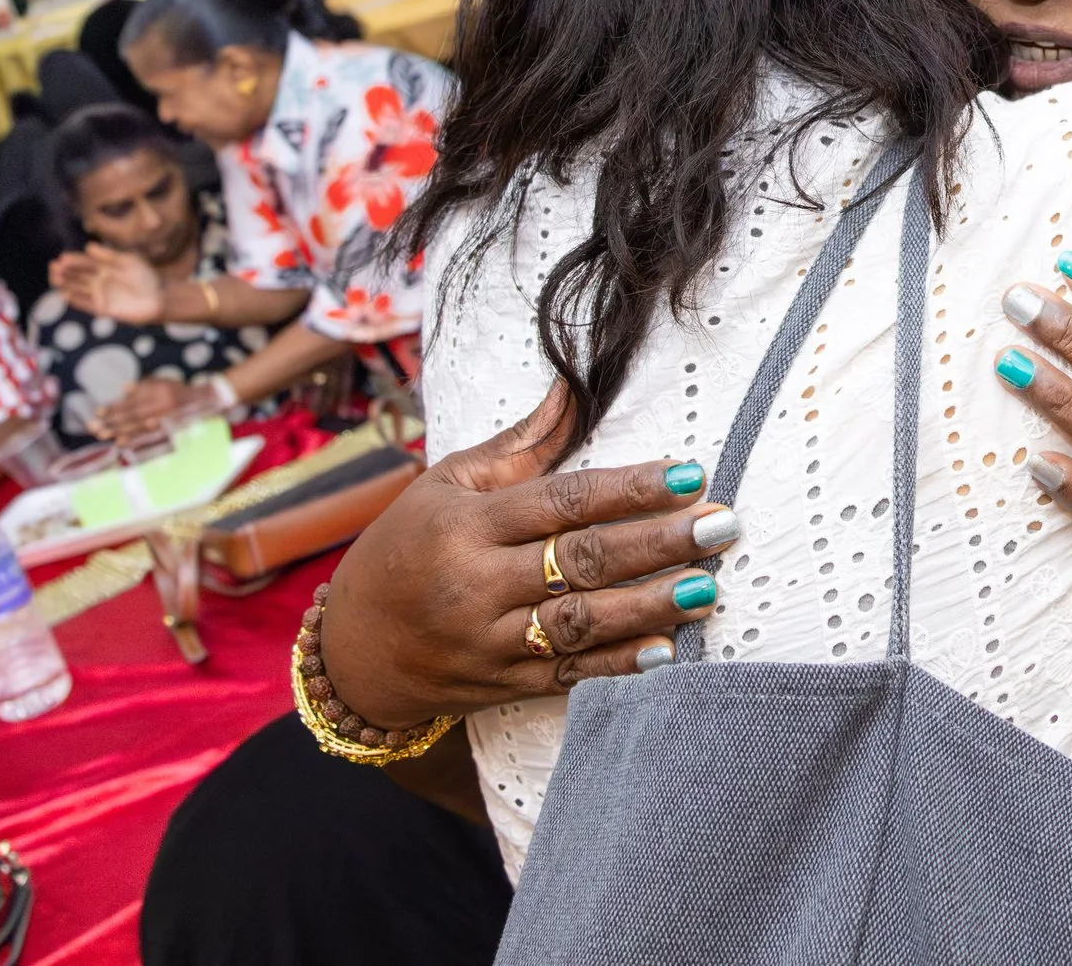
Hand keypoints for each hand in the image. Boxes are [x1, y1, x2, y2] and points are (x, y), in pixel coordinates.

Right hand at [49, 244, 165, 323]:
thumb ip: (109, 255)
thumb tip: (88, 246)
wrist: (159, 297)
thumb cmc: (146, 276)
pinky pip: (85, 304)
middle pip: (77, 275)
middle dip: (65, 271)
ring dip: (66, 284)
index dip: (73, 260)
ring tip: (56, 278)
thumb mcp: (129, 261)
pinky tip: (65, 295)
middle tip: (54, 267)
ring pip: (77, 288)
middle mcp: (98, 280)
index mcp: (104, 267)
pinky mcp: (103, 309)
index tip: (62, 258)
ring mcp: (99, 295)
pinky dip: (75, 300)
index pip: (84, 262)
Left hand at [89, 376, 207, 441]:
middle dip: (113, 422)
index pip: (133, 401)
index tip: (98, 412)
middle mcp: (164, 406)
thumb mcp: (164, 383)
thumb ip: (145, 385)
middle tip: (94, 427)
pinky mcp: (171, 429)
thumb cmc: (180, 392)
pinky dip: (135, 439)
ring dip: (119, 431)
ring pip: (139, 426)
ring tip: (103, 435)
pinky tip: (122, 442)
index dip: (115, 407)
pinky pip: (150, 435)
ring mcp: (168, 419)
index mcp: (160, 392)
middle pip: (133, 415)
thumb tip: (125, 389)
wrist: (208, 402)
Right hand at [319, 383, 746, 728]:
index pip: (561, 500)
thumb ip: (520, 445)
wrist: (349, 651)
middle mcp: (475, 583)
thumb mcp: (447, 483)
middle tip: (722, 526)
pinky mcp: (497, 687)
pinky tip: (666, 651)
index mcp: (465, 524)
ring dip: (648, 607)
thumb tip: (575, 385)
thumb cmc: (406, 546)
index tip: (689, 474)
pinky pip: (565, 677)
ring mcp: (486, 641)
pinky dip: (615, 666)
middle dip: (658, 543)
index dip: (628, 487)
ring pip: (578, 624)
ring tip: (707, 588)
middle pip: (581, 561)